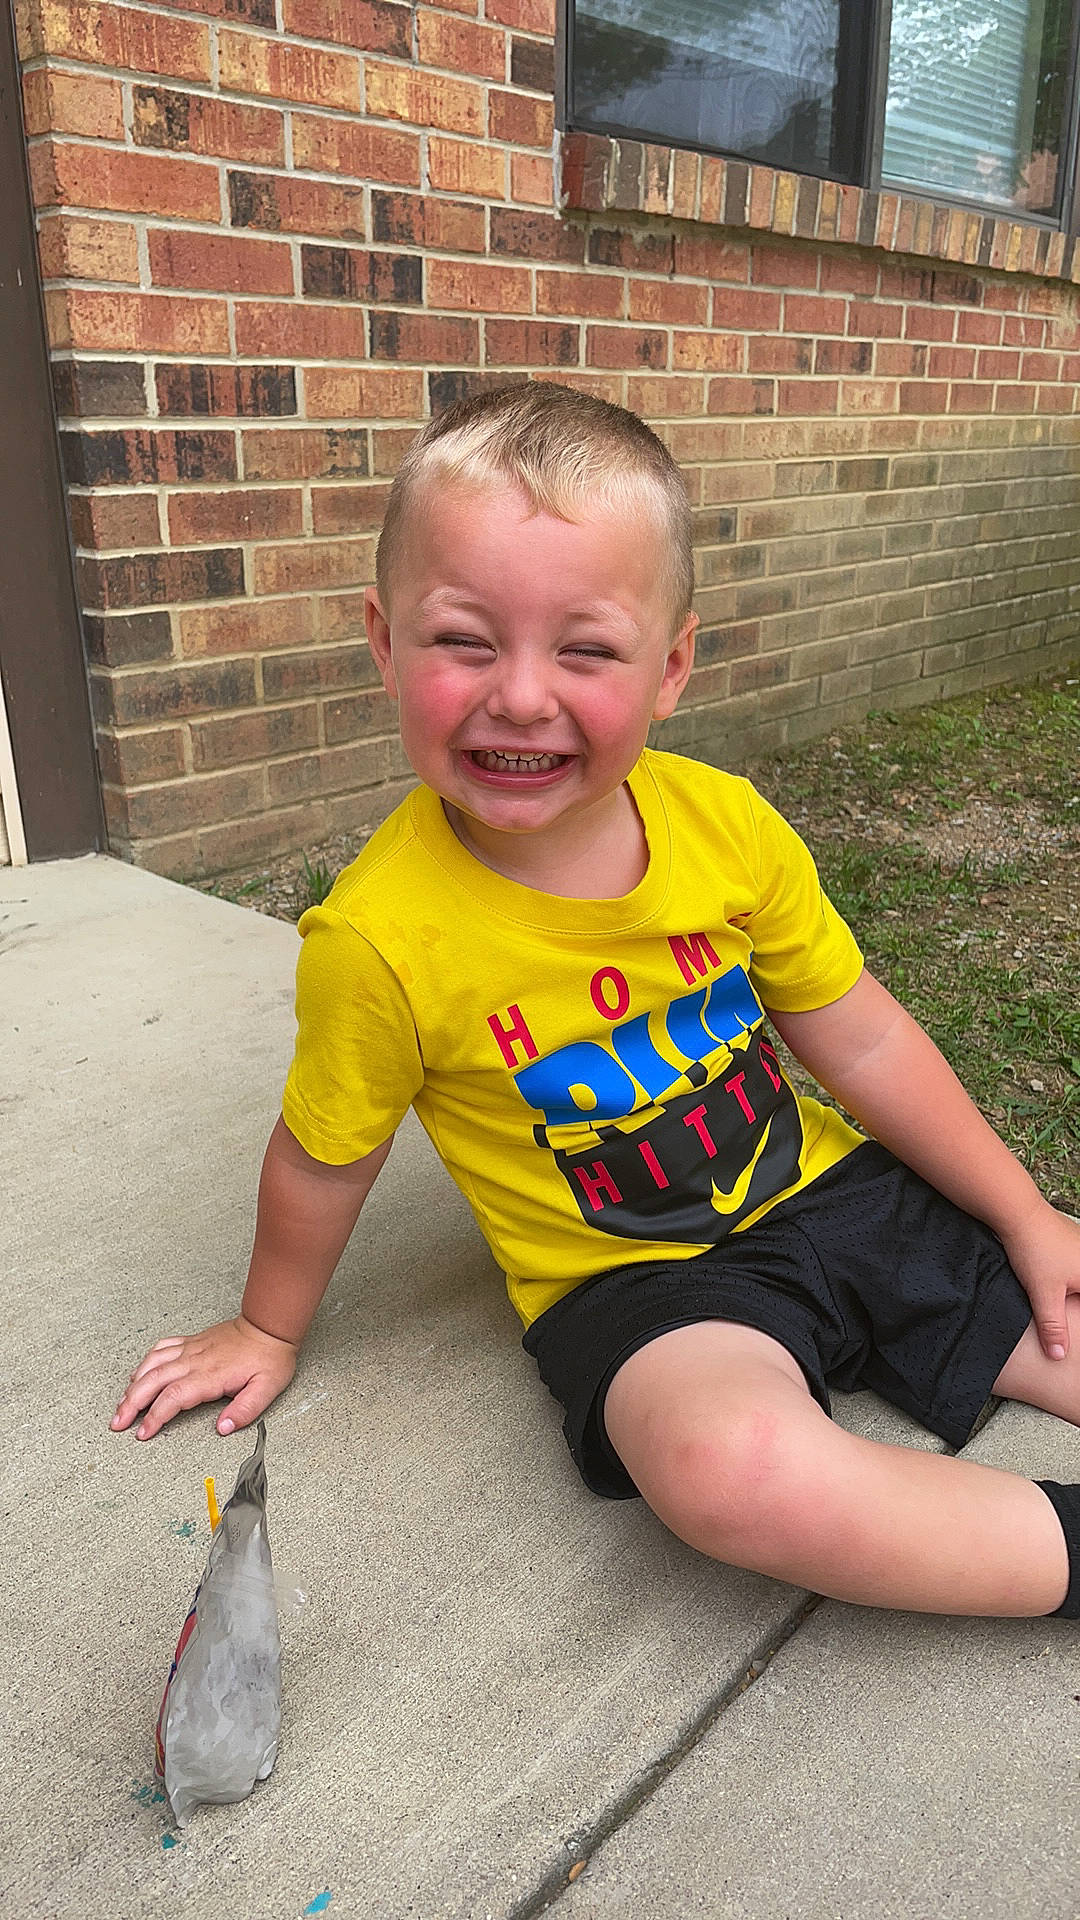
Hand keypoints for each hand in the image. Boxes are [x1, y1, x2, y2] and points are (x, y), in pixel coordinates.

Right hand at [110, 1315, 297, 1439]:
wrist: (268, 1327)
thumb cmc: (269, 1358)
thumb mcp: (266, 1389)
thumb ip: (245, 1411)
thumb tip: (224, 1428)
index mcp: (210, 1375)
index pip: (173, 1398)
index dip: (155, 1417)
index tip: (143, 1433)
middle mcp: (194, 1361)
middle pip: (153, 1382)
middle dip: (131, 1404)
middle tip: (117, 1423)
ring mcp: (190, 1349)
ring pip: (152, 1365)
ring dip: (133, 1385)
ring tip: (121, 1404)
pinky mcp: (191, 1342)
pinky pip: (161, 1348)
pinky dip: (145, 1362)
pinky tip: (138, 1373)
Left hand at [1001, 1205, 1079, 1361]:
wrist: (1018, 1211)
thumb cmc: (1034, 1249)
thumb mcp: (1043, 1294)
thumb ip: (1053, 1327)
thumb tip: (1060, 1356)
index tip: (1074, 1334)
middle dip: (1076, 1313)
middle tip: (1065, 1323)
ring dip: (1075, 1298)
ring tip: (1063, 1311)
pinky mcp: (1075, 1246)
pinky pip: (1078, 1273)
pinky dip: (1074, 1285)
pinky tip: (1063, 1292)